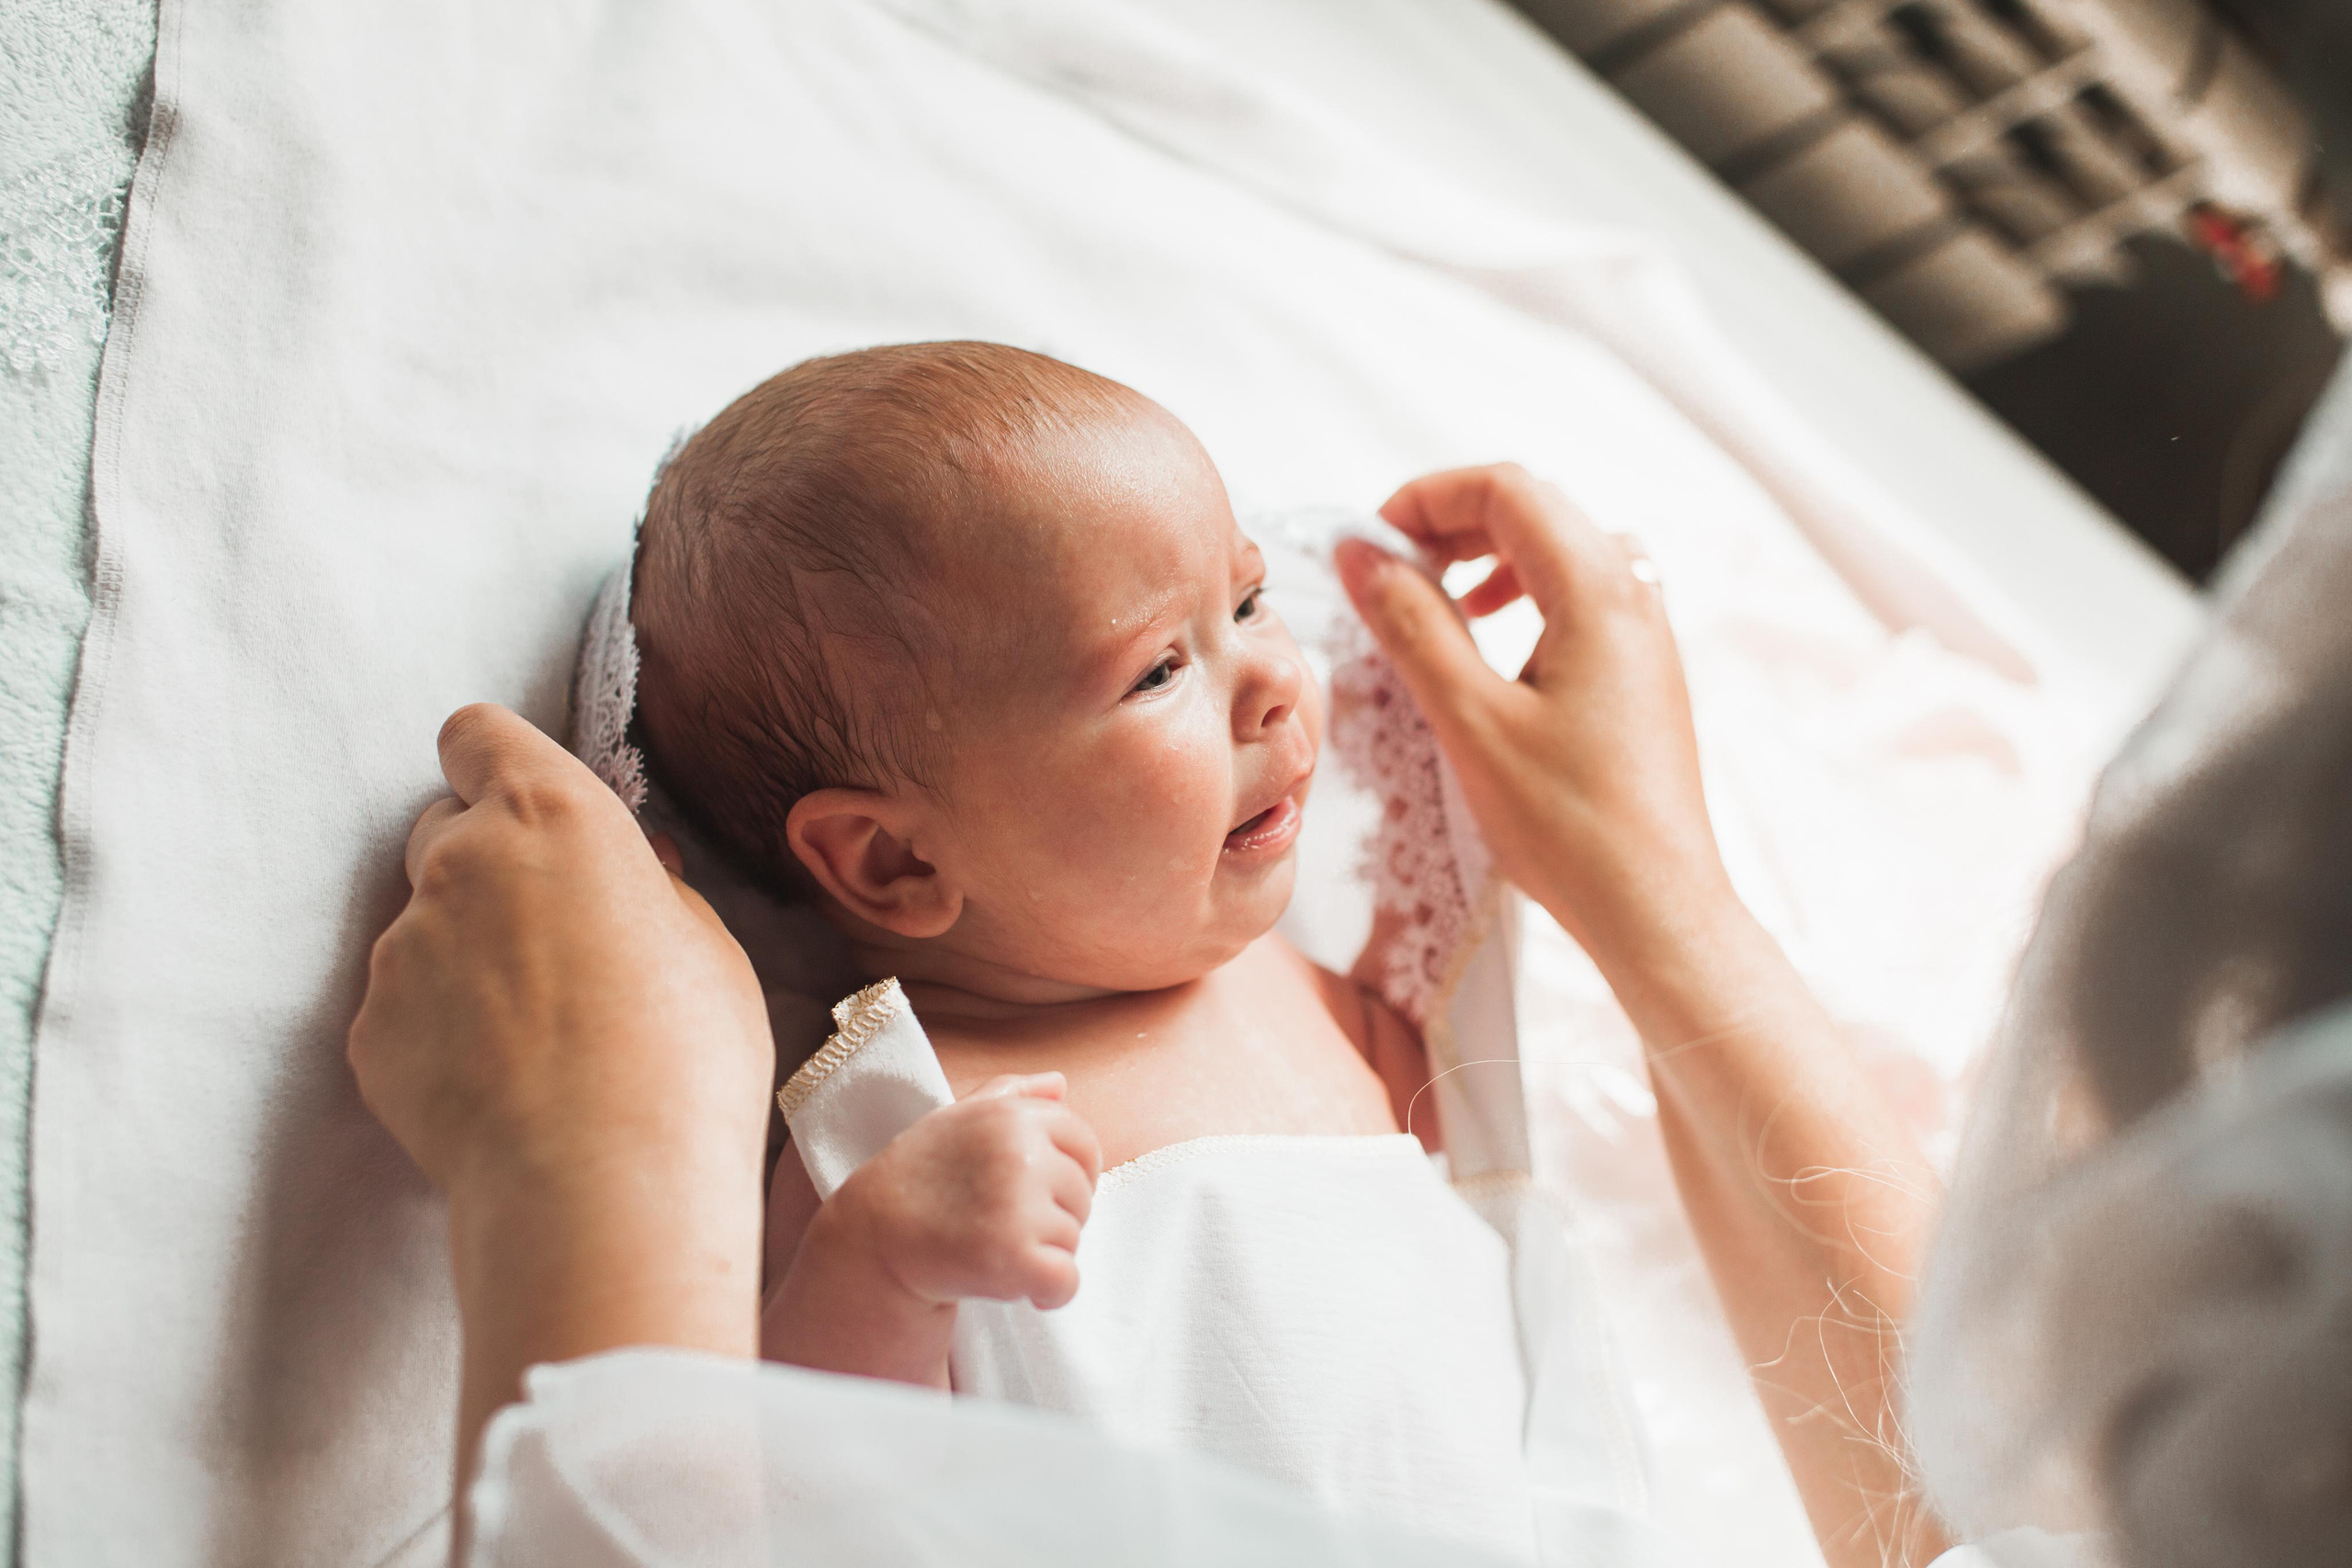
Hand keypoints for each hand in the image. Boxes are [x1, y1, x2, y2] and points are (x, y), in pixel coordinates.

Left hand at [346, 703, 773, 1487]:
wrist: (602, 1185)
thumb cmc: (683, 1055)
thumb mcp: (708, 945)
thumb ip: (649, 885)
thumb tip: (630, 867)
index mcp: (552, 814)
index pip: (476, 734)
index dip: (491, 762)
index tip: (515, 796)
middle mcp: (459, 861)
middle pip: (442, 828)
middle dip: (482, 864)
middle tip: (546, 936)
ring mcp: (402, 947)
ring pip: (422, 927)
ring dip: (462, 957)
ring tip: (534, 1036)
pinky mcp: (370, 1031)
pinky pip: (401, 1011)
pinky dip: (437, 1034)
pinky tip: (500, 1085)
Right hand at [830, 1073, 1101, 1310]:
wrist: (871, 1241)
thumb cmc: (919, 1178)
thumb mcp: (956, 1119)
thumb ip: (1010, 1093)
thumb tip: (1059, 1083)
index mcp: (1012, 1116)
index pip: (1084, 1145)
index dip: (1069, 1175)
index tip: (1034, 1194)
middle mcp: (1019, 1154)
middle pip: (1082, 1194)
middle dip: (1052, 1216)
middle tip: (999, 1224)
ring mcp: (1016, 1207)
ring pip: (1072, 1238)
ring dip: (1042, 1253)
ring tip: (992, 1248)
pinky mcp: (1012, 1258)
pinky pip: (1066, 1280)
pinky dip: (1050, 1294)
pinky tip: (1020, 1287)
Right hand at [1336, 464, 1732, 972]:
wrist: (1656, 909)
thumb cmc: (1570, 827)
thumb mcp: (1470, 720)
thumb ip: (1413, 626)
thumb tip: (1361, 554)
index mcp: (1599, 591)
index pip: (1506, 489)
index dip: (1425, 498)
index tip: (1368, 544)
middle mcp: (1634, 595)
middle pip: (1536, 509)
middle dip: (1452, 523)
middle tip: (1388, 571)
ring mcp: (1646, 634)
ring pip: (1560, 550)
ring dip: (1488, 557)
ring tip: (1436, 603)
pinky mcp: (1643, 673)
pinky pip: (1581, 596)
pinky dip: (1523, 595)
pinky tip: (1491, 649)